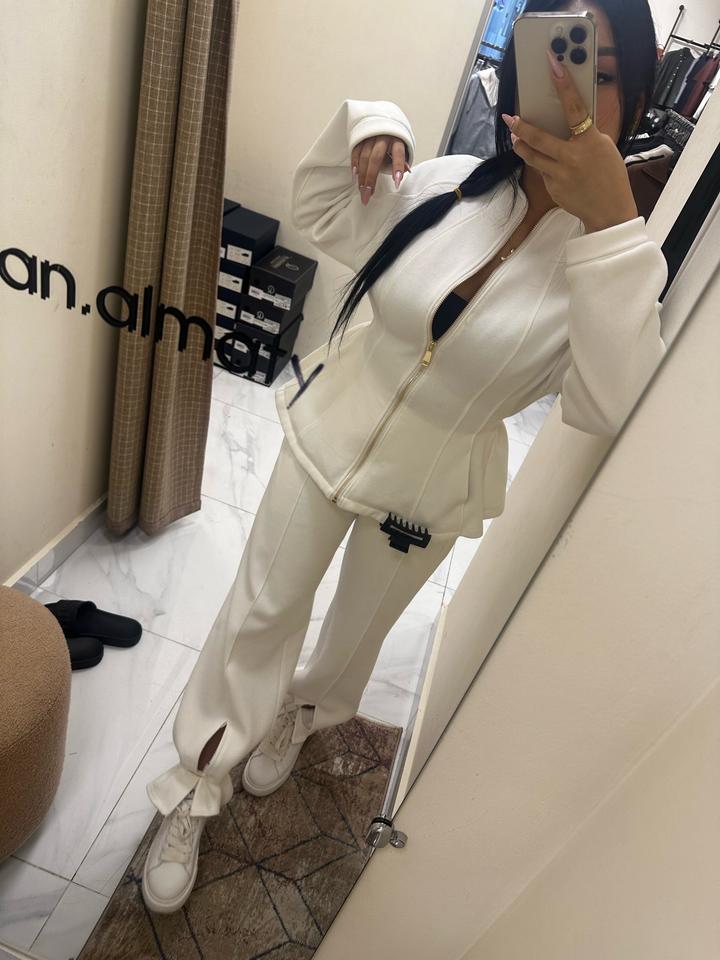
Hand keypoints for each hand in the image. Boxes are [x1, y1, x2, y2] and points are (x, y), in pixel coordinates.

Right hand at [351, 135, 410, 205]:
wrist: (383, 119)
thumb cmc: (394, 139)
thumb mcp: (402, 147)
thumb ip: (403, 160)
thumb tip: (405, 172)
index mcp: (397, 138)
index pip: (398, 154)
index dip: (397, 168)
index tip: (396, 183)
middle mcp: (383, 136)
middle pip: (376, 158)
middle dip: (371, 178)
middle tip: (368, 194)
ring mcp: (370, 136)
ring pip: (364, 157)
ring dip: (362, 175)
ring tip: (362, 190)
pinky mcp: (360, 137)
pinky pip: (356, 152)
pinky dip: (355, 164)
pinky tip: (355, 176)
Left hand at [502, 52, 638, 232]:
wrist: (609, 210)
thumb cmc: (610, 176)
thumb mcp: (604, 147)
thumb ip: (586, 134)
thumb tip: (569, 119)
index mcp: (590, 141)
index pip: (574, 107)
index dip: (564, 85)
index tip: (553, 65)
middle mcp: (571, 157)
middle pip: (538, 137)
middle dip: (521, 126)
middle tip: (510, 117)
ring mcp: (559, 174)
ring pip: (531, 156)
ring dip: (521, 145)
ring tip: (515, 137)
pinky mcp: (552, 188)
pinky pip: (541, 171)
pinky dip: (540, 164)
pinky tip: (543, 162)